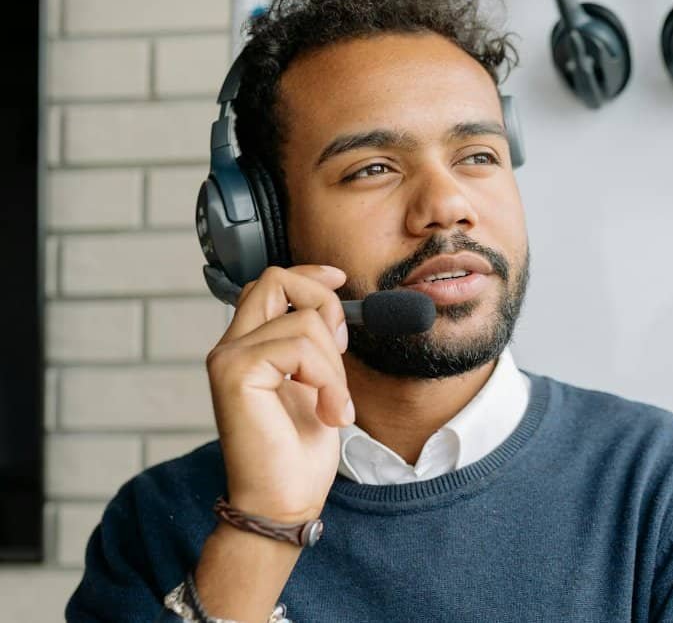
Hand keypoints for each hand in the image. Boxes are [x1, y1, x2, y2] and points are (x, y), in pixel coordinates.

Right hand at [204, 264, 352, 523]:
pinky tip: (330, 413)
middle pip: (276, 281)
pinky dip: (328, 379)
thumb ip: (311, 346)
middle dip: (325, 306)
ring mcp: (229, 357)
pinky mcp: (235, 371)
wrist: (282, 501)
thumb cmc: (298, 453)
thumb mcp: (315, 384)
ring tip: (333, 405)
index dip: (308, 276)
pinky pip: (300, 346)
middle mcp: (230, 347)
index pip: (269, 284)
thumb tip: (330, 309)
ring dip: (334, 366)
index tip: (340, 280)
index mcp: (247, 347)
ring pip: (304, 321)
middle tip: (340, 355)